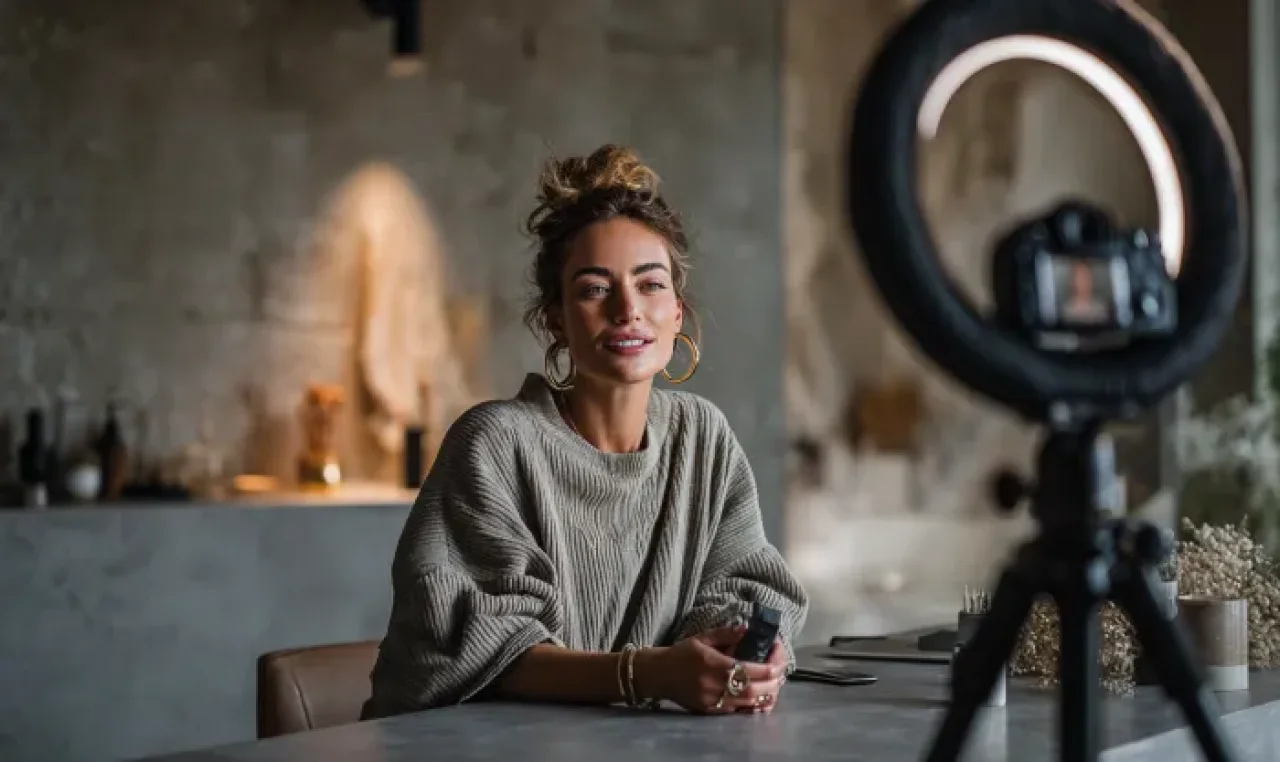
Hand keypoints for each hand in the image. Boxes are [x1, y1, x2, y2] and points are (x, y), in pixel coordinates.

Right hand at [638, 625, 785, 714]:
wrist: (658, 674)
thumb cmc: (681, 653)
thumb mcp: (702, 638)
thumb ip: (726, 634)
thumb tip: (747, 629)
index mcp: (713, 663)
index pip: (747, 669)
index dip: (767, 668)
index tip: (777, 663)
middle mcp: (713, 684)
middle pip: (751, 689)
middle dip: (771, 684)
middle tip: (780, 676)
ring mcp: (711, 700)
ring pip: (746, 703)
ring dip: (764, 696)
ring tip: (774, 686)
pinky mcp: (709, 710)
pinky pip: (736, 711)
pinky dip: (751, 706)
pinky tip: (760, 699)